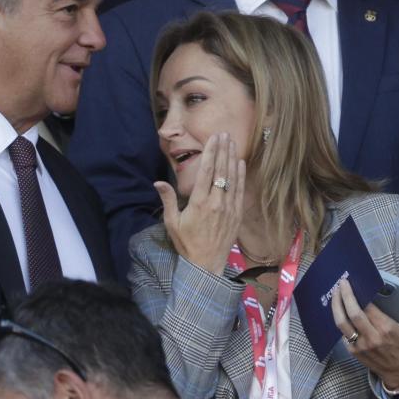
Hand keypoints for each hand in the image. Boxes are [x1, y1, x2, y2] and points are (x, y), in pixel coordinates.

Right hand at [155, 133, 245, 274]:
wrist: (206, 264)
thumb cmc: (186, 243)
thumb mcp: (172, 223)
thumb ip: (168, 200)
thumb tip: (158, 182)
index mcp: (199, 203)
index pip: (207, 171)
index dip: (211, 152)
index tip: (214, 138)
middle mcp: (216, 202)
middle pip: (221, 170)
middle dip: (223, 150)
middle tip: (224, 134)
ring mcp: (228, 208)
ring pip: (232, 178)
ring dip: (232, 158)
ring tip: (232, 143)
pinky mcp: (236, 214)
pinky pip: (240, 191)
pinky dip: (240, 176)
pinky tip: (240, 163)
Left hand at [331, 278, 398, 388]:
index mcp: (386, 329)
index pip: (368, 308)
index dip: (358, 295)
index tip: (353, 283)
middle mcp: (371, 337)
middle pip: (352, 313)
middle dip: (345, 296)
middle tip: (341, 283)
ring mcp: (360, 345)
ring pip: (342, 324)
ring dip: (336, 307)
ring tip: (335, 294)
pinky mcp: (353, 351)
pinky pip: (342, 333)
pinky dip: (339, 320)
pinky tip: (338, 310)